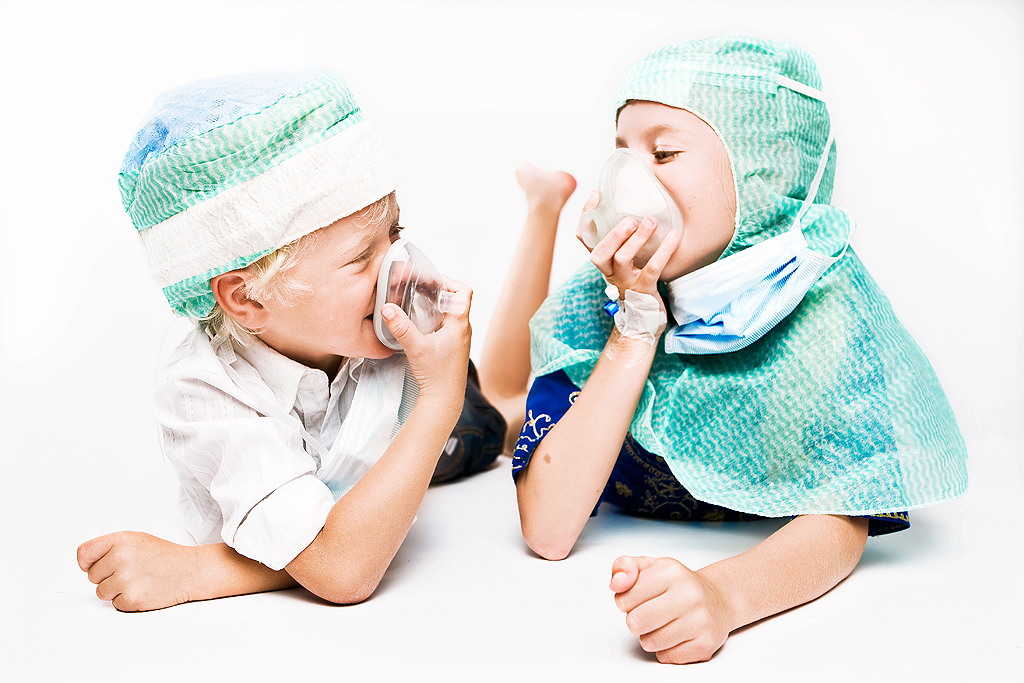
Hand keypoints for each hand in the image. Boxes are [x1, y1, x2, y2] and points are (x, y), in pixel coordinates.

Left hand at [77, 531, 198, 611]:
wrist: (190, 570)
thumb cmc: (164, 556)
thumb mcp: (136, 540)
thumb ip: (109, 548)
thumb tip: (84, 564)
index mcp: (120, 541)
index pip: (84, 554)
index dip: (87, 562)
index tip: (93, 565)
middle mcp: (120, 558)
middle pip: (92, 576)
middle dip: (107, 576)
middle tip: (131, 570)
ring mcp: (125, 580)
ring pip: (102, 592)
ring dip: (116, 590)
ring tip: (138, 580)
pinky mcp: (131, 599)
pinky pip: (115, 604)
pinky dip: (128, 600)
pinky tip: (143, 589)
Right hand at [381, 278, 471, 409]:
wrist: (444, 400)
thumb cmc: (438, 377)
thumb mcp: (416, 348)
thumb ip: (401, 327)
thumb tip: (387, 308)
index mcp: (460, 324)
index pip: (463, 292)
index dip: (449, 282)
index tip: (431, 282)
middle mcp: (463, 330)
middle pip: (455, 300)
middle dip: (438, 291)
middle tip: (419, 288)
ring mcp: (459, 339)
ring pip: (451, 312)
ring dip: (436, 304)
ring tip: (418, 301)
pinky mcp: (452, 347)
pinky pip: (447, 325)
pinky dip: (435, 318)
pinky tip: (420, 322)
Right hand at [576, 191, 679, 302]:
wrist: (644, 319)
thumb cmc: (637, 282)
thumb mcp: (626, 261)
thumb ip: (625, 240)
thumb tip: (638, 206)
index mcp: (603, 261)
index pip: (584, 238)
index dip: (585, 217)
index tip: (595, 195)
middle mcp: (609, 272)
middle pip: (599, 253)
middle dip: (612, 234)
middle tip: (630, 219)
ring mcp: (625, 282)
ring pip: (622, 259)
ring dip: (637, 239)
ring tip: (650, 221)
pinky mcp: (643, 289)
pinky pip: (652, 269)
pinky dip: (663, 251)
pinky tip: (673, 237)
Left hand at [610, 555, 733, 663]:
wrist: (717, 599)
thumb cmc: (679, 584)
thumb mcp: (650, 566)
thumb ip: (624, 567)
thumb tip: (617, 583)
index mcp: (671, 572)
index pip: (624, 599)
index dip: (625, 602)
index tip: (639, 598)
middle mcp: (689, 595)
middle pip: (635, 623)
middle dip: (636, 621)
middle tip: (650, 613)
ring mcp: (699, 621)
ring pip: (649, 643)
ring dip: (651, 636)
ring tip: (664, 623)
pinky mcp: (705, 644)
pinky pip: (666, 657)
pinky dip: (666, 649)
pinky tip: (676, 634)